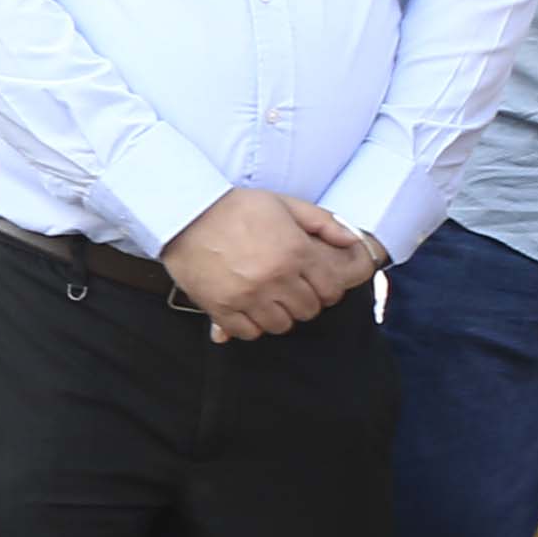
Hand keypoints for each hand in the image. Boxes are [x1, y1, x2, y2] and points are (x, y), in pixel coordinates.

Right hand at [159, 188, 377, 341]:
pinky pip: (249, 332)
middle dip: (304, 302)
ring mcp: (248, 296)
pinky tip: (248, 309)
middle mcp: (276, 277)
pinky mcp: (222, 308)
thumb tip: (352, 241)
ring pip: (281, 325)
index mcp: (296, 252)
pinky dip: (252, 325)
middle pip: (308, 310)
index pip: (330, 290)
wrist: (186, 213)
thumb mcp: (284, 204)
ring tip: (269, 301)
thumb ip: (323, 222)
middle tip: (291, 292)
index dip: (327, 290)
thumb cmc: (235, 207)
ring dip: (279, 315)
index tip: (316, 286)